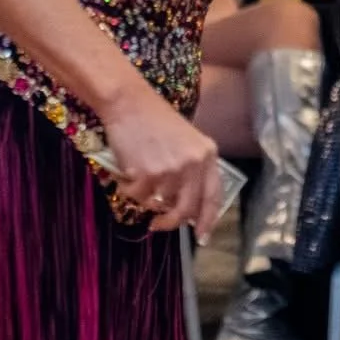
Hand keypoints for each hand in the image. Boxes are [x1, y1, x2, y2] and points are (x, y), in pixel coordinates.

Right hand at [101, 89, 222, 240]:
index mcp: (207, 155)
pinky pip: (136, 196)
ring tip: (137, 178)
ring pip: (157, 204)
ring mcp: (171, 170)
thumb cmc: (154, 120)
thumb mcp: (185, 142)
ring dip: (144, 198)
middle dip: (171, 223)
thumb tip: (189, 208)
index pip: (213, 196)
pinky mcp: (147, 174)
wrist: (129, 102)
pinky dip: (128, 189)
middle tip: (158, 226)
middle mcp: (194, 164)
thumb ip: (192, 171)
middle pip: (186, 209)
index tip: (202, 237)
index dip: (208, 220)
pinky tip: (126, 172)